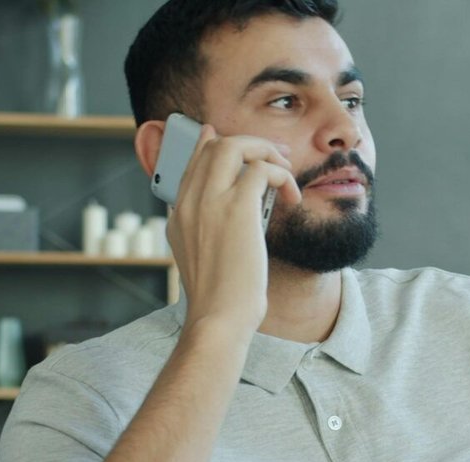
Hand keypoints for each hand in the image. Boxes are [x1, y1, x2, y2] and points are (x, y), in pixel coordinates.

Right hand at [164, 125, 301, 333]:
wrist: (219, 317)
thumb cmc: (218, 299)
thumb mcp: (200, 261)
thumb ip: (204, 232)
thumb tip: (227, 220)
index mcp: (178, 215)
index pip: (192, 162)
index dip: (210, 144)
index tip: (223, 137)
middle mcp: (189, 201)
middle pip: (214, 145)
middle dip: (249, 144)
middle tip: (275, 158)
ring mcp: (210, 200)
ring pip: (236, 145)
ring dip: (266, 152)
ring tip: (285, 172)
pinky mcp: (238, 207)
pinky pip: (262, 168)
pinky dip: (282, 176)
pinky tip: (291, 197)